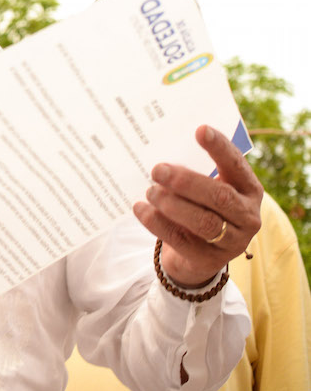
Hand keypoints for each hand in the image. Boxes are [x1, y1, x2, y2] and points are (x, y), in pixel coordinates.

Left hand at [133, 125, 262, 286]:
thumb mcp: (204, 189)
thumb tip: (161, 154)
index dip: (220, 148)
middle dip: (186, 181)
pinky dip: (157, 223)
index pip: (236, 165)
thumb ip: (192, 172)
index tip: (200, 130)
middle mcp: (248, 216)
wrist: (197, 255)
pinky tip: (140, 209)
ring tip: (150, 192)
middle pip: (219, 196)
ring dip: (172, 204)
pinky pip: (181, 240)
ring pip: (203, 221)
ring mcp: (232, 241)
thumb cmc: (199, 208)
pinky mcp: (209, 260)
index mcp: (249, 190)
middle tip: (157, 170)